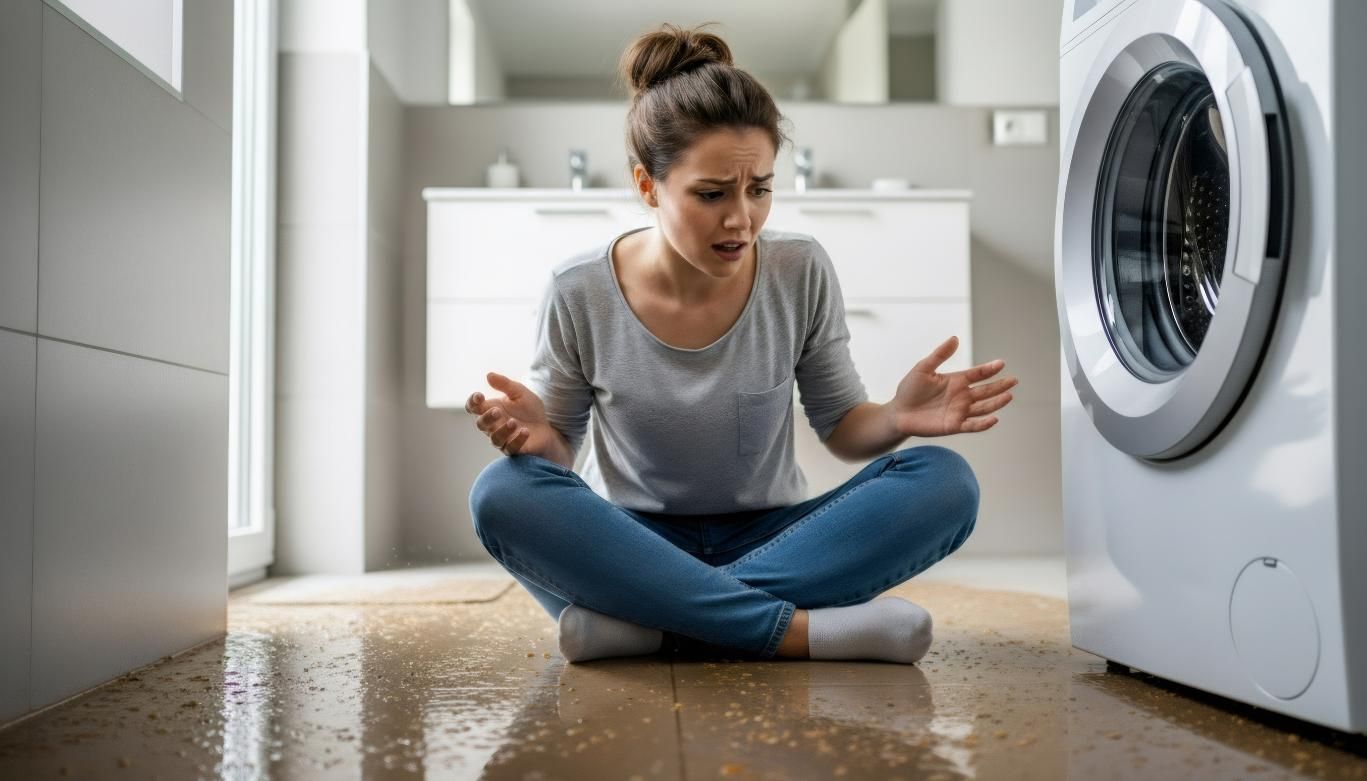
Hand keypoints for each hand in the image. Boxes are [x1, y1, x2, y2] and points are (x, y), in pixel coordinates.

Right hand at [465, 371, 559, 457]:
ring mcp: (503, 439)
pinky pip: (511, 448)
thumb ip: (505, 384)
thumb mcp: (520, 393)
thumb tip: (489, 375)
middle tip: (497, 411)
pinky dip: (517, 440)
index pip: (473, 407)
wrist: (546, 428)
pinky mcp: (514, 449)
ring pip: (495, 439)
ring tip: (514, 422)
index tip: (479, 396)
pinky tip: (526, 431)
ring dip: (503, 430)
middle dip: (487, 418)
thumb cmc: (529, 410)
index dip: (472, 402)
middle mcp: (493, 426)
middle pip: (481, 424)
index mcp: (490, 409)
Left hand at [889, 336, 1016, 436]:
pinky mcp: (954, 425)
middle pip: (986, 390)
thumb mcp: (923, 368)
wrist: (898, 412)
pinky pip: (972, 425)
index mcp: (956, 381)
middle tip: (1014, 380)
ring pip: (983, 407)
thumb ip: (940, 355)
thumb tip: (955, 338)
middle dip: (1000, 385)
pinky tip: (994, 418)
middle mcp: (962, 396)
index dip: (989, 369)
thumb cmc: (909, 389)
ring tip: (1009, 395)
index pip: (978, 374)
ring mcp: (959, 411)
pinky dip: (984, 423)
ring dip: (996, 402)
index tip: (1001, 363)